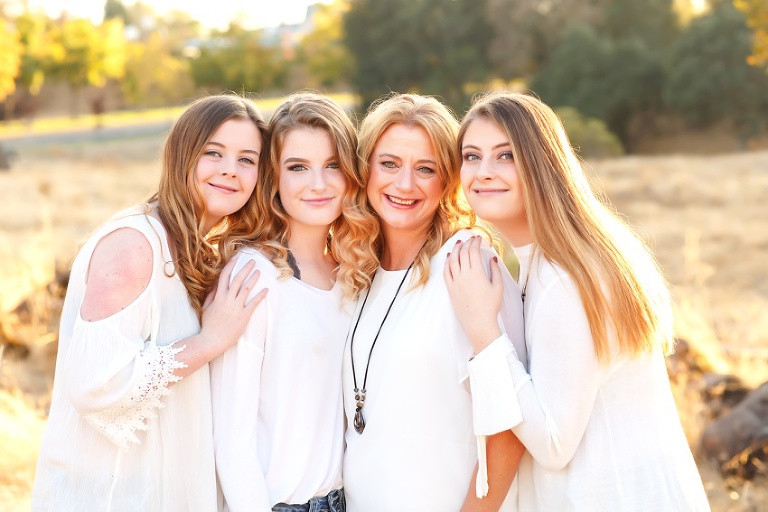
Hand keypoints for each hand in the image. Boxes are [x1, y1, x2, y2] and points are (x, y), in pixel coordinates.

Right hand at [200, 258, 267, 354]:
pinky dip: (260, 295)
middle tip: (253, 261)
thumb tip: (216, 284)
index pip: (224, 277)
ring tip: (259, 272)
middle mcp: (227, 300)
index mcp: (218, 297)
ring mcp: (236, 308)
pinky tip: (266, 289)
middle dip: (245, 268)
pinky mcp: (244, 316)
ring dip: (253, 278)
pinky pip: (254, 303)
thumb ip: (211, 295)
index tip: (236, 259)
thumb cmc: (208, 325)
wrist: (211, 341)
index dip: (230, 266)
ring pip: (246, 289)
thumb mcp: (206, 308)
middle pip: (237, 279)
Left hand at [444, 236, 503, 352]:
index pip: (473, 251)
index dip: (475, 242)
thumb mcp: (498, 287)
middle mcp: (464, 275)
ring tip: (459, 243)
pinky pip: (446, 272)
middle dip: (467, 243)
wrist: (479, 322)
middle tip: (470, 239)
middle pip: (463, 253)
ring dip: (456, 250)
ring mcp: (455, 282)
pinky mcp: (450, 289)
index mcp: (477, 273)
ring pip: (452, 260)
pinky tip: (449, 257)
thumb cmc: (491, 306)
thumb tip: (493, 258)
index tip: (478, 238)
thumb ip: (495, 270)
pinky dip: (447, 262)